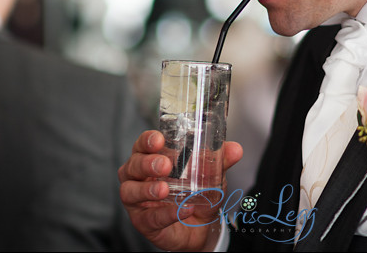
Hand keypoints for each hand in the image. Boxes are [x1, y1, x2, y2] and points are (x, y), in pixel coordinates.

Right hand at [118, 130, 243, 251]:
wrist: (201, 227)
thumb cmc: (196, 193)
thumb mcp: (210, 175)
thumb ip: (220, 161)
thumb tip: (235, 149)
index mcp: (151, 158)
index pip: (142, 144)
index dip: (147, 140)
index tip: (159, 140)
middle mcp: (138, 177)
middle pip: (132, 165)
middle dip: (147, 163)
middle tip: (165, 165)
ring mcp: (137, 201)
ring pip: (130, 191)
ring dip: (148, 189)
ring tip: (164, 189)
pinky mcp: (143, 222)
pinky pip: (149, 218)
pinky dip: (166, 214)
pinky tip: (183, 210)